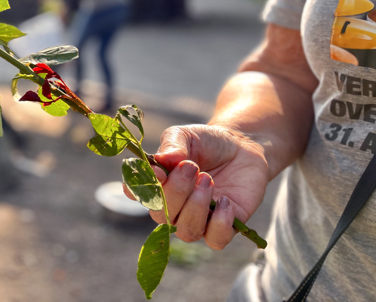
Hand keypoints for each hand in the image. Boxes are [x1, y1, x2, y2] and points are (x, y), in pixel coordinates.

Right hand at [126, 124, 268, 248]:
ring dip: (196, 206)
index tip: (158, 171)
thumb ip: (172, 145)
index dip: (142, 187)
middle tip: (192, 167)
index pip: (135, 194)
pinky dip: (220, 223)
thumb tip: (162, 161)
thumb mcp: (186, 135)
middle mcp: (173, 208)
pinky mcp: (225, 227)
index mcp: (157, 184)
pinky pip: (216, 240)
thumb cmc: (207, 142)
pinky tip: (226, 201)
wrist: (241, 146)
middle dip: (176, 191)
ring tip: (207, 179)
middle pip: (161, 216)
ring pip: (186, 231)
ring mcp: (198, 220)